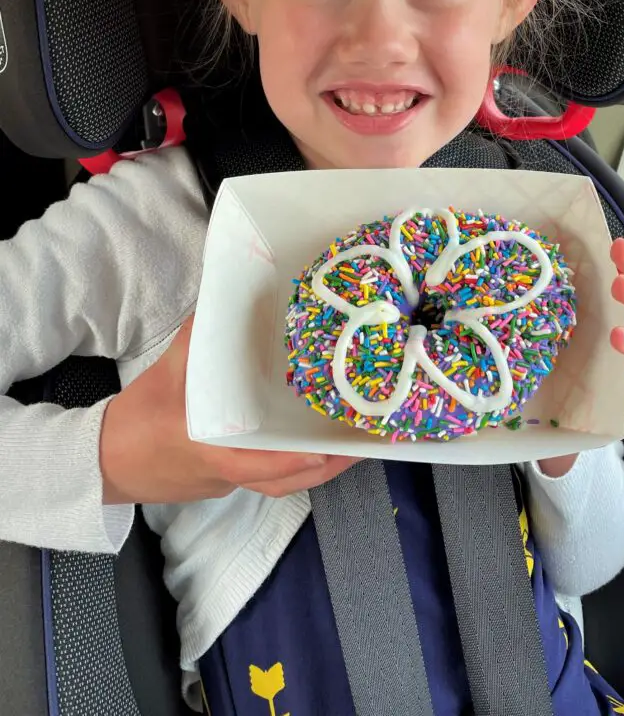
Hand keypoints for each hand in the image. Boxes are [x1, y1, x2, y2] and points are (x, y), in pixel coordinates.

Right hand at [100, 316, 357, 505]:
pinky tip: (316, 445)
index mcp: (209, 449)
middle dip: (325, 467)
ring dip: (318, 469)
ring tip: (352, 445)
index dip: (290, 461)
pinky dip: (296, 466)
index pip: (254, 464)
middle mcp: (226, 473)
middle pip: (283, 481)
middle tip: (362, 444)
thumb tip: (226, 294)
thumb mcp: (170, 368)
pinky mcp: (228, 485)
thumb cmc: (140, 416)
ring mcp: (229, 484)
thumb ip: (201, 334)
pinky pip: (268, 480)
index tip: (323, 451)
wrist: (106, 461)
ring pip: (280, 485)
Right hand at [538, 238, 623, 479]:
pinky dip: (598, 248)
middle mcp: (613, 330)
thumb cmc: (552, 407)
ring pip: (622, 282)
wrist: (535, 385)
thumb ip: (562, 447)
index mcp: (617, 364)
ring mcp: (597, 304)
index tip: (618, 342)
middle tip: (618, 292)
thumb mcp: (557, 429)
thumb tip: (554, 466)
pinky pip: (593, 263)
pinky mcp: (576, 284)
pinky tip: (594, 235)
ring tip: (616, 255)